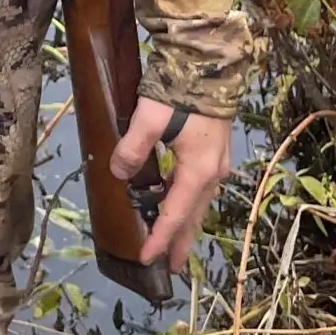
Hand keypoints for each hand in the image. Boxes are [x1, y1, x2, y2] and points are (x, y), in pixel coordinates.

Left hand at [112, 97, 233, 275]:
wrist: (209, 68)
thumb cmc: (178, 95)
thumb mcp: (148, 120)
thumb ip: (132, 149)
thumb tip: (118, 175)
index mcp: (197, 172)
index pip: (174, 214)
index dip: (159, 238)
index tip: (146, 258)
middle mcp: (212, 174)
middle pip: (193, 216)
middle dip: (179, 241)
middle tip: (169, 266)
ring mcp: (216, 163)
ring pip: (198, 203)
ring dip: (184, 223)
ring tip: (172, 241)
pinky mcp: (214, 152)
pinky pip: (198, 189)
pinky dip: (186, 203)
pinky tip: (174, 201)